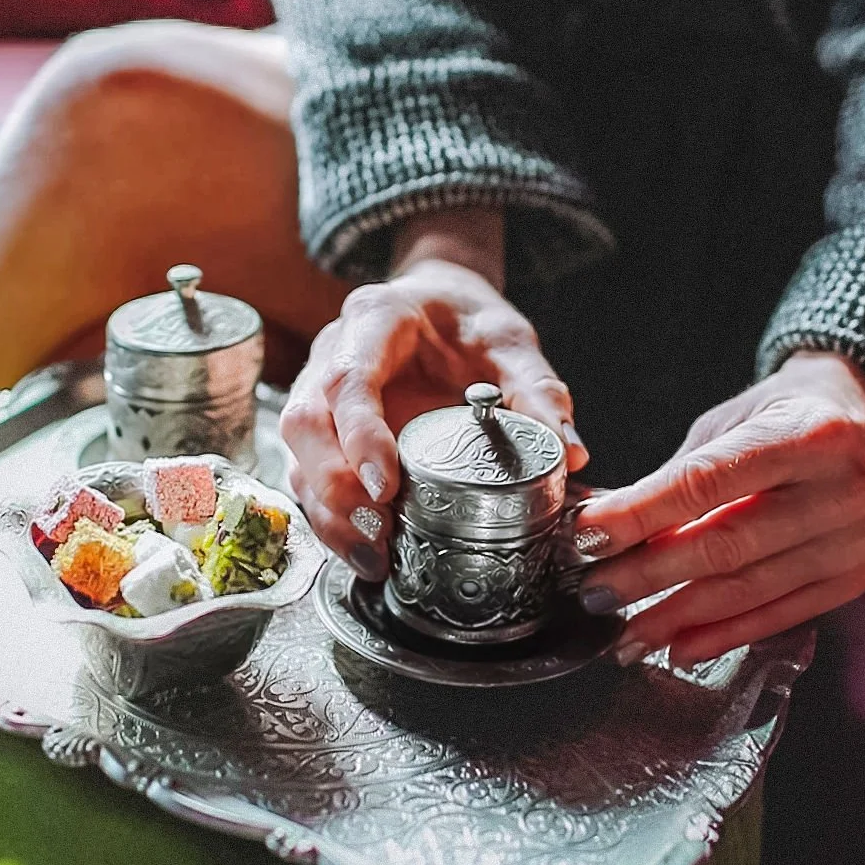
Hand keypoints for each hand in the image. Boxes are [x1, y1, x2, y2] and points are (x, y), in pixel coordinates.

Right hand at [281, 248, 586, 578]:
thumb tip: (567, 453)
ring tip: (375, 559)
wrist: (439, 305)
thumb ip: (536, 390)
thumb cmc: (466, 320)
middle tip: (378, 535)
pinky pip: (310, 479)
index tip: (386, 487)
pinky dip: (334, 521)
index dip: (359, 435)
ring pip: (298, 457)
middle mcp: (331, 354)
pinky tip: (367, 553)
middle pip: (304, 424)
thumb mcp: (509, 341)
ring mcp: (317, 394)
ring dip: (330, 515)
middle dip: (334, 488)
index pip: (348, 379)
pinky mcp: (323, 434)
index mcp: (375, 319)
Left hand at [571, 350, 864, 666]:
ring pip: (752, 589)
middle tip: (597, 590)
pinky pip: (784, 615)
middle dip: (651, 574)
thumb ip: (686, 472)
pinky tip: (682, 646)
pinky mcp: (856, 576)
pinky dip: (728, 634)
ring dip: (681, 618)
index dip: (641, 513)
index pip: (707, 482)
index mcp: (806, 435)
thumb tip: (614, 523)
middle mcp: (838, 490)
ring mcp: (854, 539)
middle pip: (727, 545)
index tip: (590, 534)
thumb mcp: (741, 419)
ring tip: (630, 633)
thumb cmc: (797, 412)